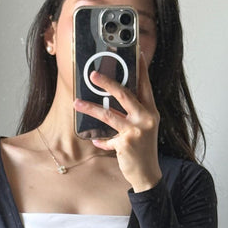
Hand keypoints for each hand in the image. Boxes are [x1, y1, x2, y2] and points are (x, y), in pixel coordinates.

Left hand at [73, 52, 161, 191]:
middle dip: (107, 82)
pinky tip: (96, 140)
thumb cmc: (143, 149)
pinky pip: (106, 138)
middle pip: (124, 94)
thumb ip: (133, 114)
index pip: (145, 85)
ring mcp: (136, 130)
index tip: (137, 53)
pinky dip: (100, 140)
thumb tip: (112, 101)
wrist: (147, 174)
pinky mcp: (125, 143)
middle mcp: (146, 118)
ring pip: (108, 114)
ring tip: (77, 103)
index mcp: (151, 111)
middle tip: (93, 74)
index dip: (141, 68)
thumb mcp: (144, 128)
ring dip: (90, 108)